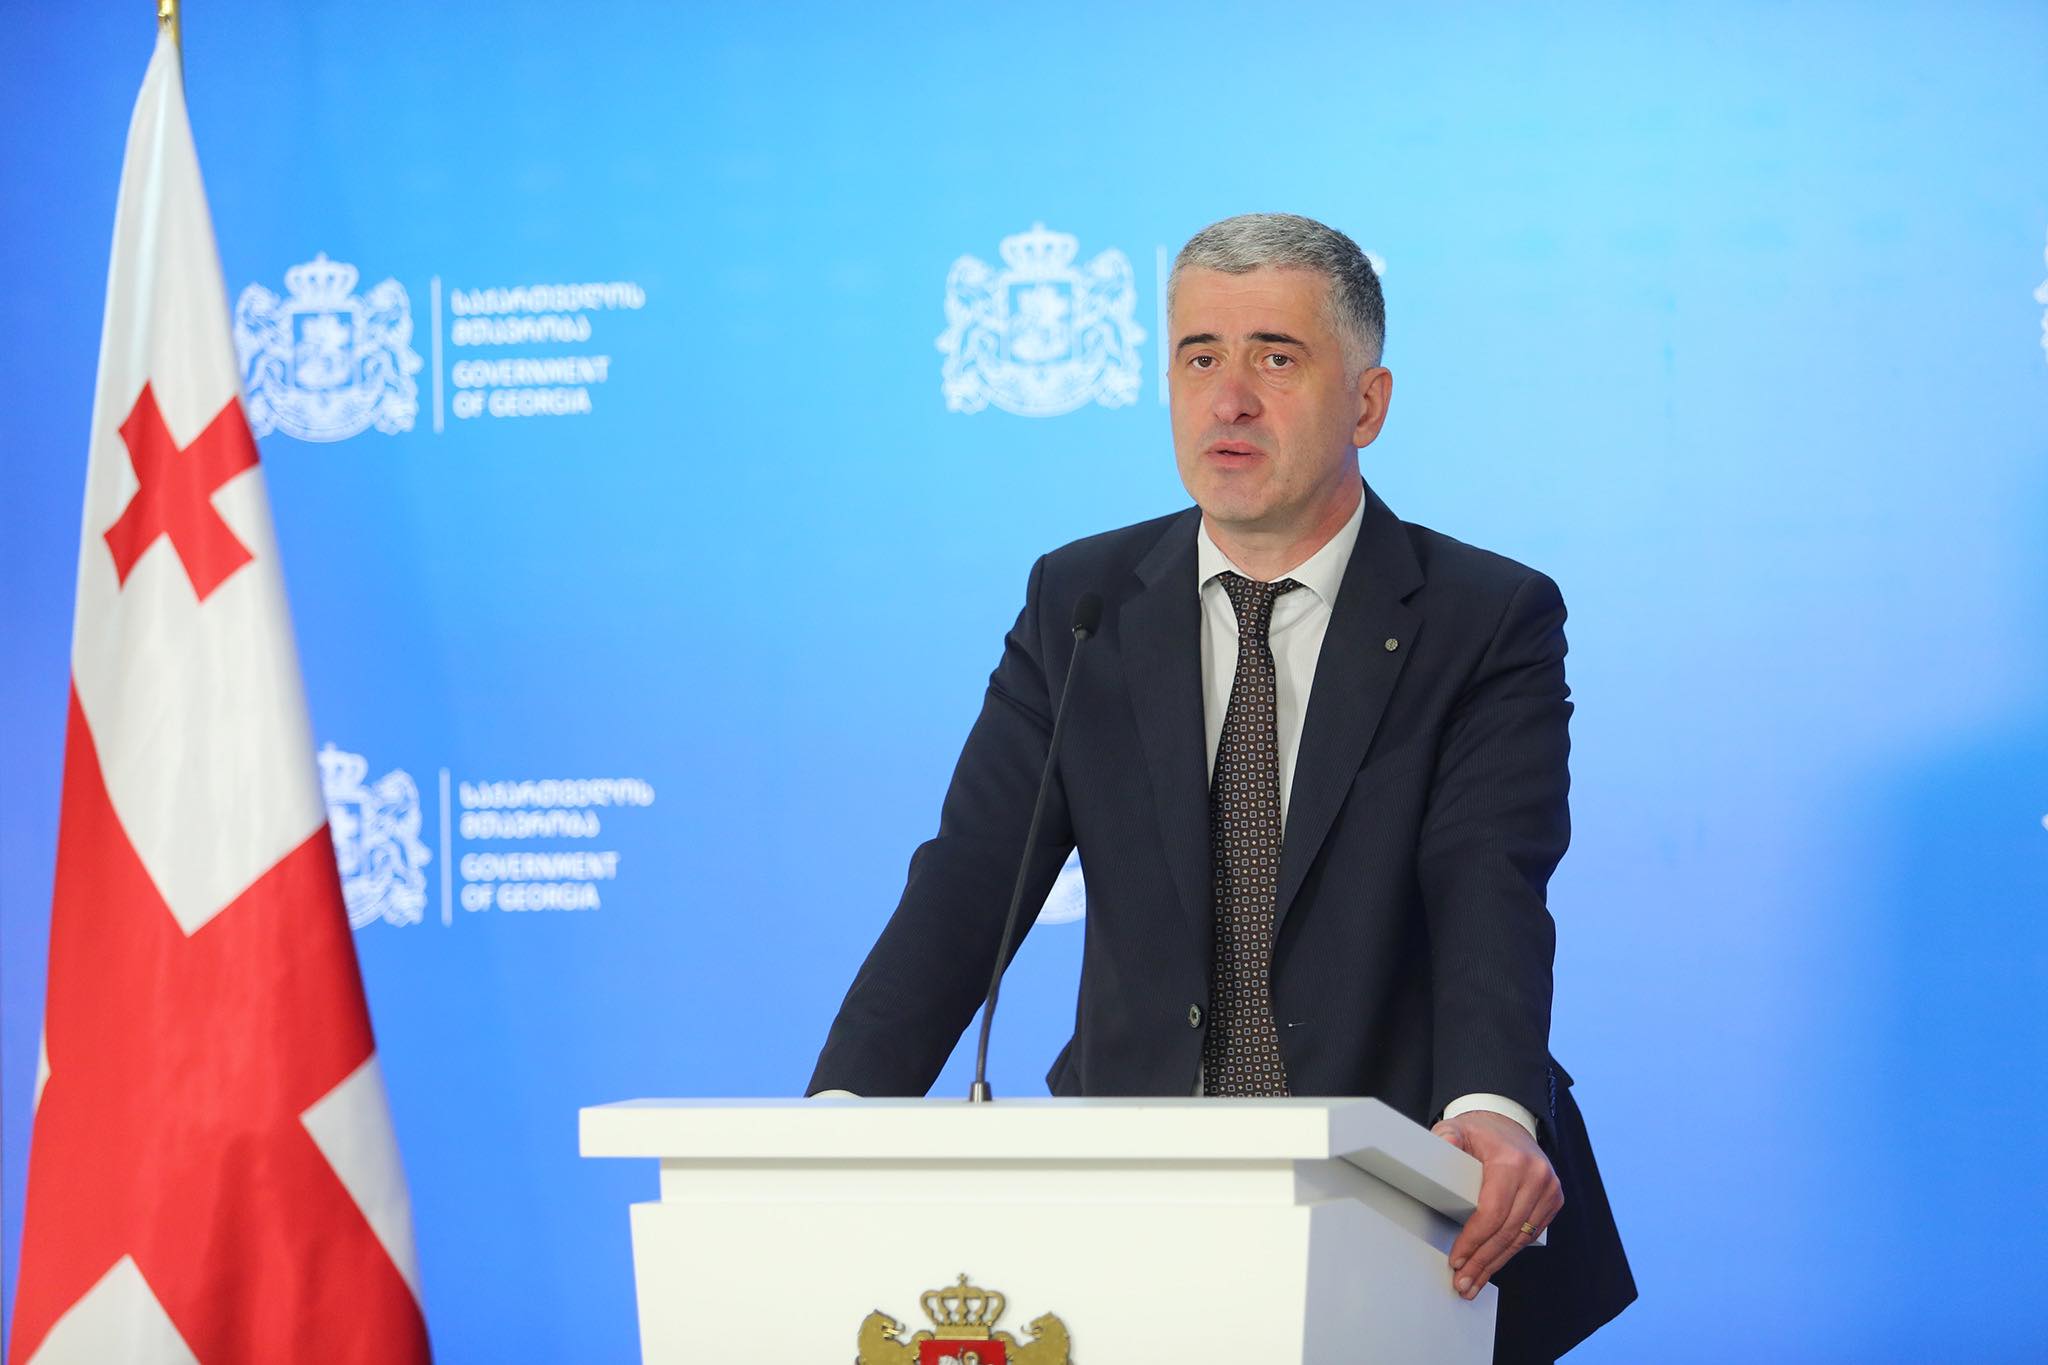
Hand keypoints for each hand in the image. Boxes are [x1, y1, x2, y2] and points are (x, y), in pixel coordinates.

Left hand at [1431, 1109, 1562, 1300]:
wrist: (1509, 1124)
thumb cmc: (1480, 1131)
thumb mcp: (1457, 1128)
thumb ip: (1446, 1137)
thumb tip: (1442, 1148)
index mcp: (1513, 1162)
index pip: (1493, 1212)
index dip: (1474, 1240)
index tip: (1456, 1260)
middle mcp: (1537, 1177)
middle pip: (1507, 1231)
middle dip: (1482, 1261)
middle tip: (1462, 1283)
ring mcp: (1549, 1190)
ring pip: (1520, 1238)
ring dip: (1495, 1263)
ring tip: (1473, 1283)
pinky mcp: (1553, 1200)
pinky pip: (1530, 1234)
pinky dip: (1509, 1252)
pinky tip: (1492, 1265)